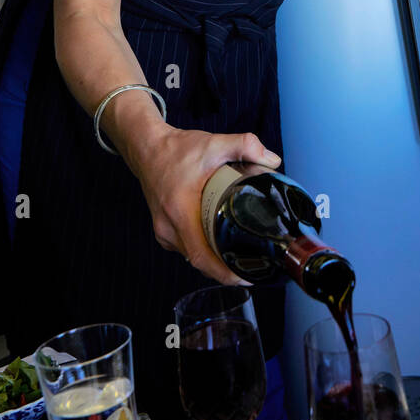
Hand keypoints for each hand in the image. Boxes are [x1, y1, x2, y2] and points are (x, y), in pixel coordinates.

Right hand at [132, 125, 281, 284]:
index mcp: (180, 211)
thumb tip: (273, 160)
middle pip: (199, 261)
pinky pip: (185, 248)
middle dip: (225, 268)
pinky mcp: (162, 230)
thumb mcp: (214, 143)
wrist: (147, 148)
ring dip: (213, 259)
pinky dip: (202, 249)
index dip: (224, 272)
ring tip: (238, 255)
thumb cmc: (176, 150)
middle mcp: (168, 226)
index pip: (202, 256)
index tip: (245, 276)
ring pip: (192, 256)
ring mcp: (163, 231)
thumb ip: (245, 145)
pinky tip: (218, 242)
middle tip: (252, 265)